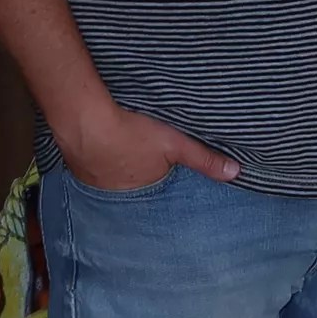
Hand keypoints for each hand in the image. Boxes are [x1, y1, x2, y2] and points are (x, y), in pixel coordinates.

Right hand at [59, 103, 241, 191]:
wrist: (85, 122)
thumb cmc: (131, 133)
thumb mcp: (175, 144)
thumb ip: (204, 159)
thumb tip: (236, 173)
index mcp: (147, 190)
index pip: (161, 191)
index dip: (164, 178)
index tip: (164, 171)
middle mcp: (122, 195)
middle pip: (137, 185)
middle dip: (141, 176)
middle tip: (141, 159)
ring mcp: (98, 185)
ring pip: (115, 179)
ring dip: (119, 168)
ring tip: (122, 153)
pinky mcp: (79, 171)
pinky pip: (94, 171)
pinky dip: (99, 161)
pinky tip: (102, 147)